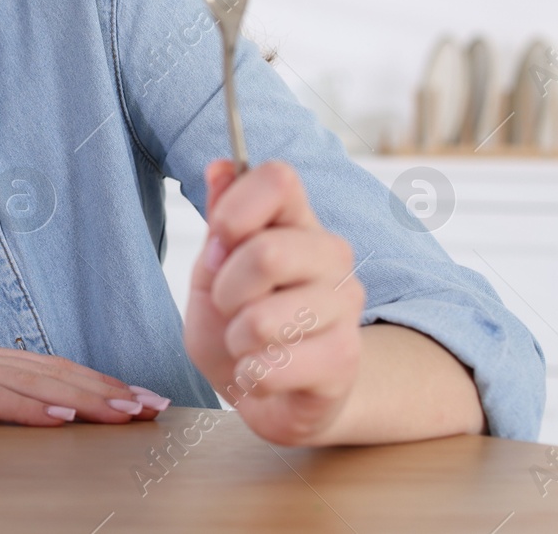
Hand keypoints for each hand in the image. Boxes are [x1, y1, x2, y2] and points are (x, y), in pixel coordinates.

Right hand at [0, 329, 169, 425]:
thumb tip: (0, 416)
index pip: (47, 368)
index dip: (96, 381)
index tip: (137, 396)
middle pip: (53, 370)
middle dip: (108, 388)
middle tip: (156, 404)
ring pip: (32, 380)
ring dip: (86, 395)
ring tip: (128, 409)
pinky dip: (29, 403)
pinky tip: (60, 412)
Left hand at [183, 159, 365, 445]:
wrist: (268, 390)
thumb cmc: (237, 323)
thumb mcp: (213, 271)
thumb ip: (221, 222)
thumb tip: (220, 167)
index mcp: (297, 222)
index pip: (279, 179)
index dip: (235, 207)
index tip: (218, 239)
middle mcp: (332, 256)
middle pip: (268, 252)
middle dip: (226, 288)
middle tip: (229, 306)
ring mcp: (344, 307)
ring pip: (264, 319)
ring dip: (236, 338)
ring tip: (247, 343)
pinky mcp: (344, 359)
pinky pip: (272, 366)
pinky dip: (250, 375)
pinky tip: (263, 372)